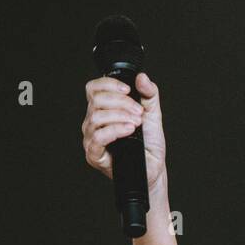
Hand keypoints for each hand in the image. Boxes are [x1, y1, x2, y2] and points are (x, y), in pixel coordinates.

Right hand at [82, 71, 166, 191]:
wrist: (153, 167)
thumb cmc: (149, 143)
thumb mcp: (152, 113)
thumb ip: (149, 94)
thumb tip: (142, 77)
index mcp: (103, 109)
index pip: (93, 89)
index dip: (108, 84)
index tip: (128, 89)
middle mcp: (93, 122)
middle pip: (96, 101)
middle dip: (122, 102)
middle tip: (139, 112)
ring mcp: (91, 138)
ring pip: (96, 117)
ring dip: (120, 116)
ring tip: (136, 123)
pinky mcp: (94, 154)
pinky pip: (98, 137)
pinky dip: (115, 130)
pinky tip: (129, 130)